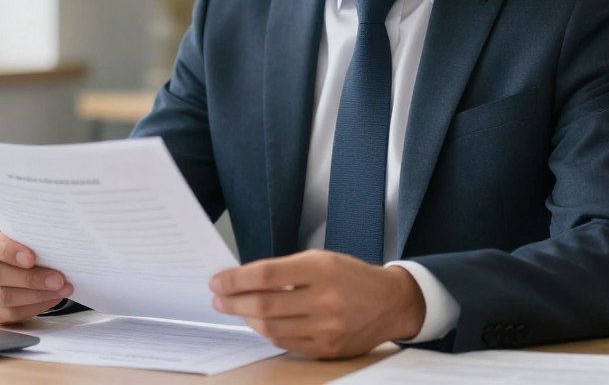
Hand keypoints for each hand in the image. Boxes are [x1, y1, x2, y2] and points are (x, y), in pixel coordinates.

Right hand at [0, 222, 72, 323]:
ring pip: (3, 297)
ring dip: (36, 295)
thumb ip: (32, 233)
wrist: (18, 258)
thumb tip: (54, 241)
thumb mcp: (25, 231)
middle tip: (58, 279)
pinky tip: (51, 299)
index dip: (8, 251)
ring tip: (60, 289)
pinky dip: (33, 307)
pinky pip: (8, 314)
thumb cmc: (23, 242)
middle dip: (30, 278)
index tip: (31, 258)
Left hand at [209, 249, 424, 358]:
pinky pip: (286, 343)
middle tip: (218, 298)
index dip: (236, 279)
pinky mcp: (328, 349)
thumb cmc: (351, 276)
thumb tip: (242, 280)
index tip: (217, 281)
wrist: (391, 303)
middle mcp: (325, 299)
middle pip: (264, 305)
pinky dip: (267, 333)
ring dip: (246, 318)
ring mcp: (327, 328)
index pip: (266, 275)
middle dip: (233, 302)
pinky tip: (259, 323)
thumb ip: (285, 270)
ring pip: (271, 327)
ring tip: (236, 309)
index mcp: (321, 269)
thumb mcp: (322, 259)